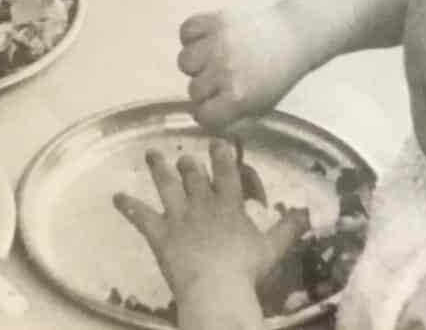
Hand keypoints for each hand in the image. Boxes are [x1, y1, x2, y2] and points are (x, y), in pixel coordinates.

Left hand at [114, 143, 308, 301]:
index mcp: (230, 204)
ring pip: (167, 186)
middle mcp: (203, 203)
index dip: (222, 153)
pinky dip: (128, 206)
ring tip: (151, 154)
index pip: (226, 171)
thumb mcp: (274, 248)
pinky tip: (117, 196)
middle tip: (185, 155)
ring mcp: (179, 216)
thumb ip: (289, 227)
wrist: (215, 288)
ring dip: (159, 170)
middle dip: (189, 163)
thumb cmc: (246, 269)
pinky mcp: (159, 233)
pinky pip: (141, 217)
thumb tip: (308, 212)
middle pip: (194, 176)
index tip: (219, 138)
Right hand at [178, 9, 308, 130]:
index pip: (202, 115)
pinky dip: (192, 36)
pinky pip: (186, 31)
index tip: (215, 105)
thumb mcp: (260, 106)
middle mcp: (224, 70)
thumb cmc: (278, 75)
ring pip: (184, 62)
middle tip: (220, 79)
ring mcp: (218, 43)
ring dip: (195, 63)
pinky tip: (207, 40)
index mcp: (237, 96)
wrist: (294, 36)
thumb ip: (232, 118)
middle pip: (193, 90)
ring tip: (211, 58)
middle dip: (205, 89)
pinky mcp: (216, 19)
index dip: (208, 113)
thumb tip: (204, 122)